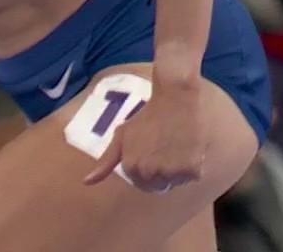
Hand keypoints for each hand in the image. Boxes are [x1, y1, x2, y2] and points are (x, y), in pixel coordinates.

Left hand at [84, 81, 206, 192]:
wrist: (175, 97)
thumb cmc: (148, 114)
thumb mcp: (122, 135)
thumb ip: (106, 160)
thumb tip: (86, 182)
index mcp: (131, 167)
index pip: (144, 184)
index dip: (152, 169)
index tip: (158, 153)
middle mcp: (148, 173)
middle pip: (161, 185)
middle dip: (166, 172)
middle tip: (171, 150)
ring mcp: (169, 171)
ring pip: (177, 181)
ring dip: (181, 170)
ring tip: (181, 148)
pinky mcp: (190, 167)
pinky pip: (193, 176)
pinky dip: (195, 165)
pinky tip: (192, 147)